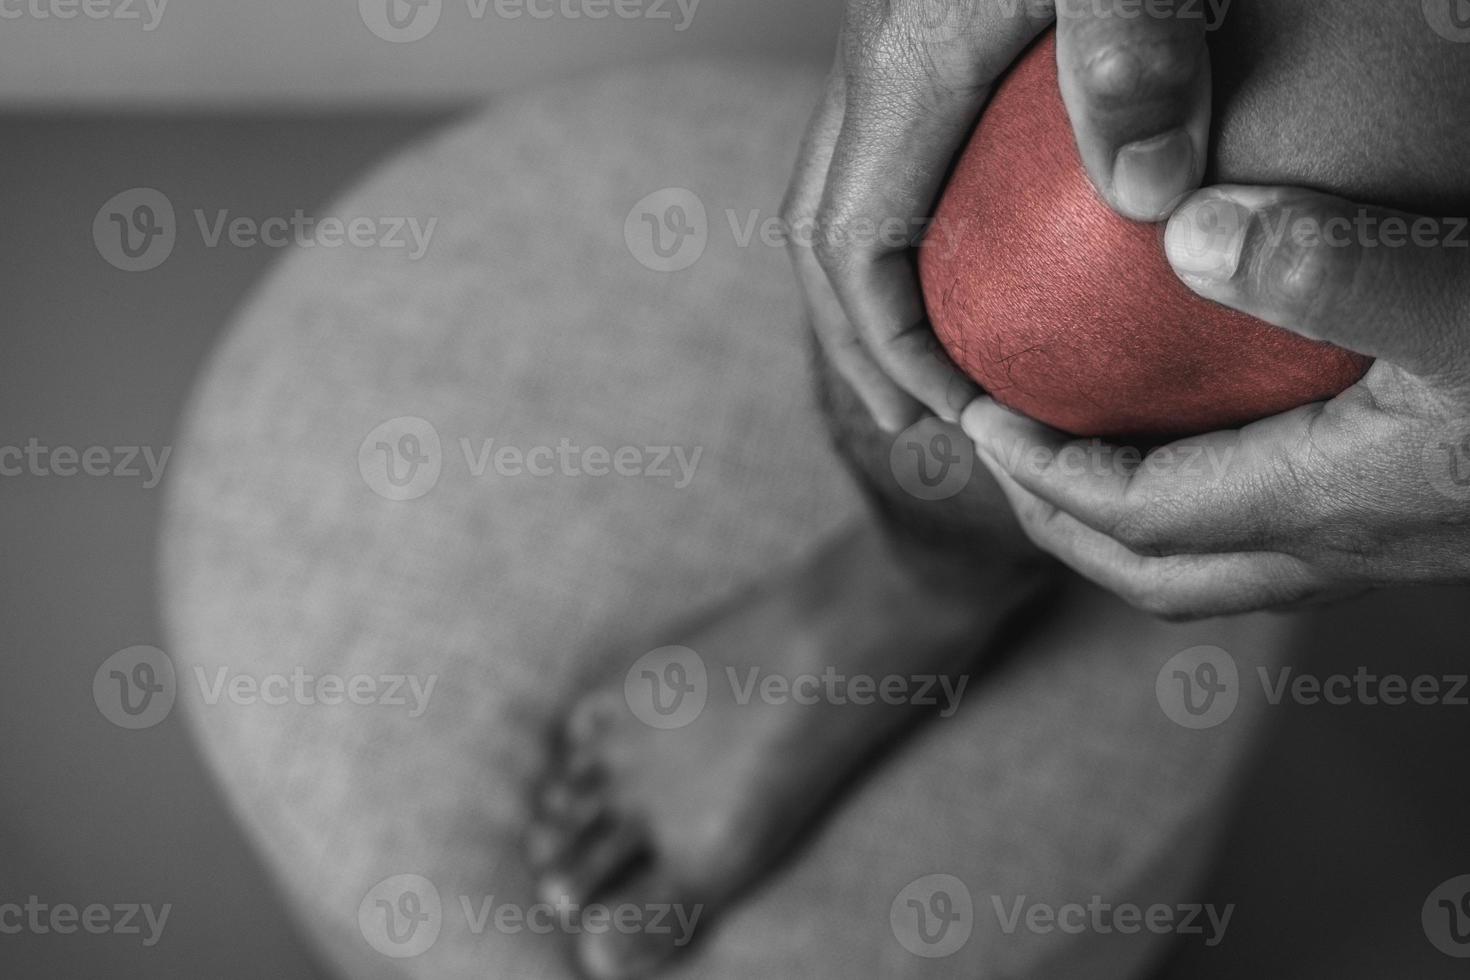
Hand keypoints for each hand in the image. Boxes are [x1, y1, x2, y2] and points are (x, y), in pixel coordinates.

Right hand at [783, 0, 1213, 431]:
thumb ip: (1135, 57)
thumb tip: (1148, 198)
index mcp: (905, 67)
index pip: (854, 248)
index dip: (892, 350)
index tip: (960, 411)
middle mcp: (874, 57)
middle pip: (818, 229)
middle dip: (857, 338)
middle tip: (910, 419)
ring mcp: (889, 34)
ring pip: (838, 185)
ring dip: (865, 282)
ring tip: (924, 350)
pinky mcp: (921, 18)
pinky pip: (882, 145)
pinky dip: (900, 219)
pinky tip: (967, 238)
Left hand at [963, 185, 1469, 619]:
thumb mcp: (1462, 303)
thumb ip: (1328, 272)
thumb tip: (1182, 237)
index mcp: (1319, 501)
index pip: (1127, 509)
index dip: (1038, 467)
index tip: (976, 414)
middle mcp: (1336, 548)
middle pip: (1149, 570)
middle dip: (1057, 519)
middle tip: (1000, 456)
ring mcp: (1376, 550)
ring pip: (1207, 572)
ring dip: (1122, 528)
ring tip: (1080, 459)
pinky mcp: (1410, 527)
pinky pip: (1263, 546)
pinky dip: (1196, 513)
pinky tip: (1210, 446)